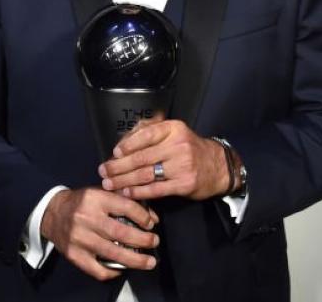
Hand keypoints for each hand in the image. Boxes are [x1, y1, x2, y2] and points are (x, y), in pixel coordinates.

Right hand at [40, 187, 159, 280]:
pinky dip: (113, 272)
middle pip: (121, 232)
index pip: (126, 206)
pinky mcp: (74, 255)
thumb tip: (151, 218)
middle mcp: (86, 217)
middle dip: (143, 240)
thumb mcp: (101, 193)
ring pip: (112, 253)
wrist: (53, 213)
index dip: (143, 216)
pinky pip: (98, 269)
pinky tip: (123, 268)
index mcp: (95, 198)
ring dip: (135, 260)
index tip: (151, 224)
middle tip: (154, 242)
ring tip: (149, 262)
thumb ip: (125, 201)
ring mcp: (79, 238)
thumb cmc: (82, 203)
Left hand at [99, 119, 229, 200]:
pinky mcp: (184, 184)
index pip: (145, 135)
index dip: (127, 145)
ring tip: (109, 184)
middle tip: (103, 171)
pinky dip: (139, 192)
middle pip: (141, 157)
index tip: (113, 153)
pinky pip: (156, 189)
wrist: (218, 166)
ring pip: (146, 174)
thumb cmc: (189, 149)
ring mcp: (182, 165)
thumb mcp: (174, 133)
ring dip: (124, 180)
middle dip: (118, 166)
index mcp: (173, 129)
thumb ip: (150, 131)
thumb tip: (124, 140)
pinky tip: (127, 193)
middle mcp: (178, 145)